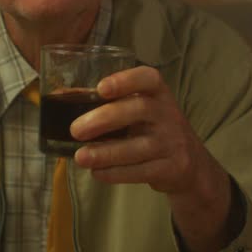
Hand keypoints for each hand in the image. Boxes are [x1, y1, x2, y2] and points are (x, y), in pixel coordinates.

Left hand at [69, 66, 234, 248]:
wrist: (190, 164)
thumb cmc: (152, 129)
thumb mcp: (139, 111)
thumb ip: (108, 104)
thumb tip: (61, 96)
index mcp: (158, 93)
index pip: (148, 78)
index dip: (125, 80)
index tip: (100, 88)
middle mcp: (168, 114)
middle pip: (139, 110)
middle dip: (105, 119)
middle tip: (76, 130)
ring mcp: (173, 142)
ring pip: (139, 147)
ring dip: (106, 153)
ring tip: (80, 157)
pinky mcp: (172, 168)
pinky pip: (142, 171)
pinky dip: (116, 173)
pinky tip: (97, 172)